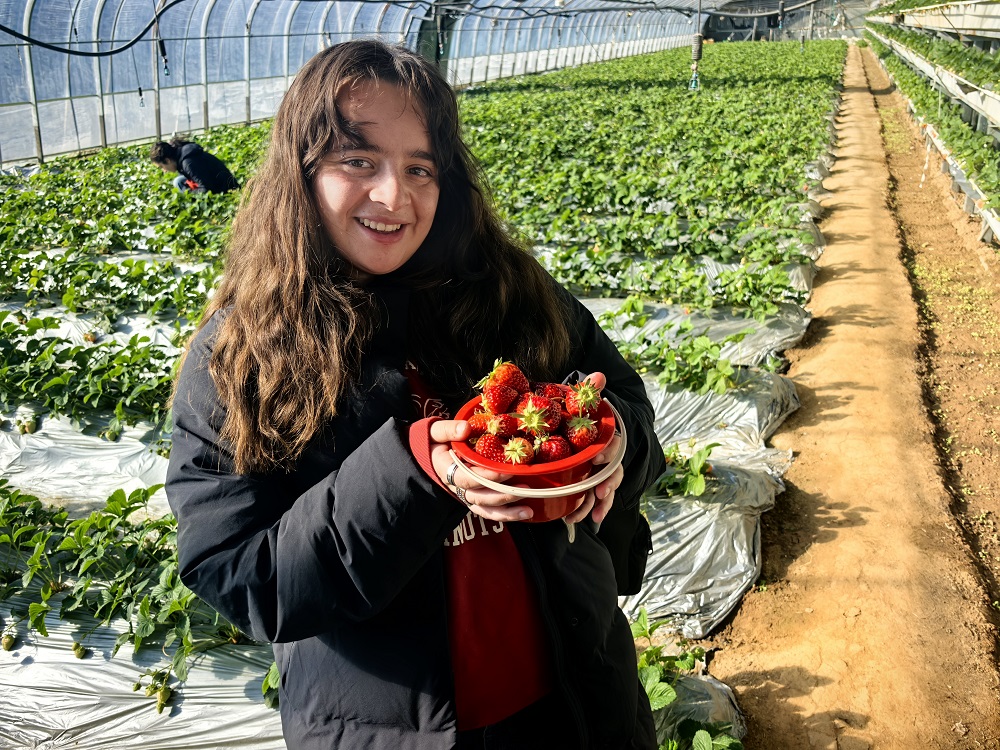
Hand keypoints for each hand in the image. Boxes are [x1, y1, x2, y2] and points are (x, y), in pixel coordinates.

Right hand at [428, 419, 535, 521]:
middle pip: (479, 497)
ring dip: (507, 511)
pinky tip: (524, 514)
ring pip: (485, 508)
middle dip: (502, 495)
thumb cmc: (435, 440)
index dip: (486, 477)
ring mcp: (465, 494)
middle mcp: (455, 486)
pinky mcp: (474, 498)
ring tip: (528, 510)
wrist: (429, 453)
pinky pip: (488, 511)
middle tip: (524, 488)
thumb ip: (449, 429)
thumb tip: (465, 428)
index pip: (466, 478)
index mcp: (445, 469)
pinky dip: (505, 515)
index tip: (506, 471)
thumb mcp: (435, 430)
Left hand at [564, 371, 619, 525]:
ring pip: (604, 490)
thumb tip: (599, 375)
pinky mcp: (589, 484)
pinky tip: (572, 519)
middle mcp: (606, 457)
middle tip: (599, 492)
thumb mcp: (582, 404)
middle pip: (613, 472)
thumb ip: (590, 391)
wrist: (574, 428)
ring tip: (586, 516)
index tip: (597, 458)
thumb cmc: (579, 417)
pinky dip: (586, 510)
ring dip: (598, 504)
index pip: (613, 445)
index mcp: (605, 439)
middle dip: (607, 484)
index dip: (608, 452)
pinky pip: (591, 500)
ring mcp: (599, 472)